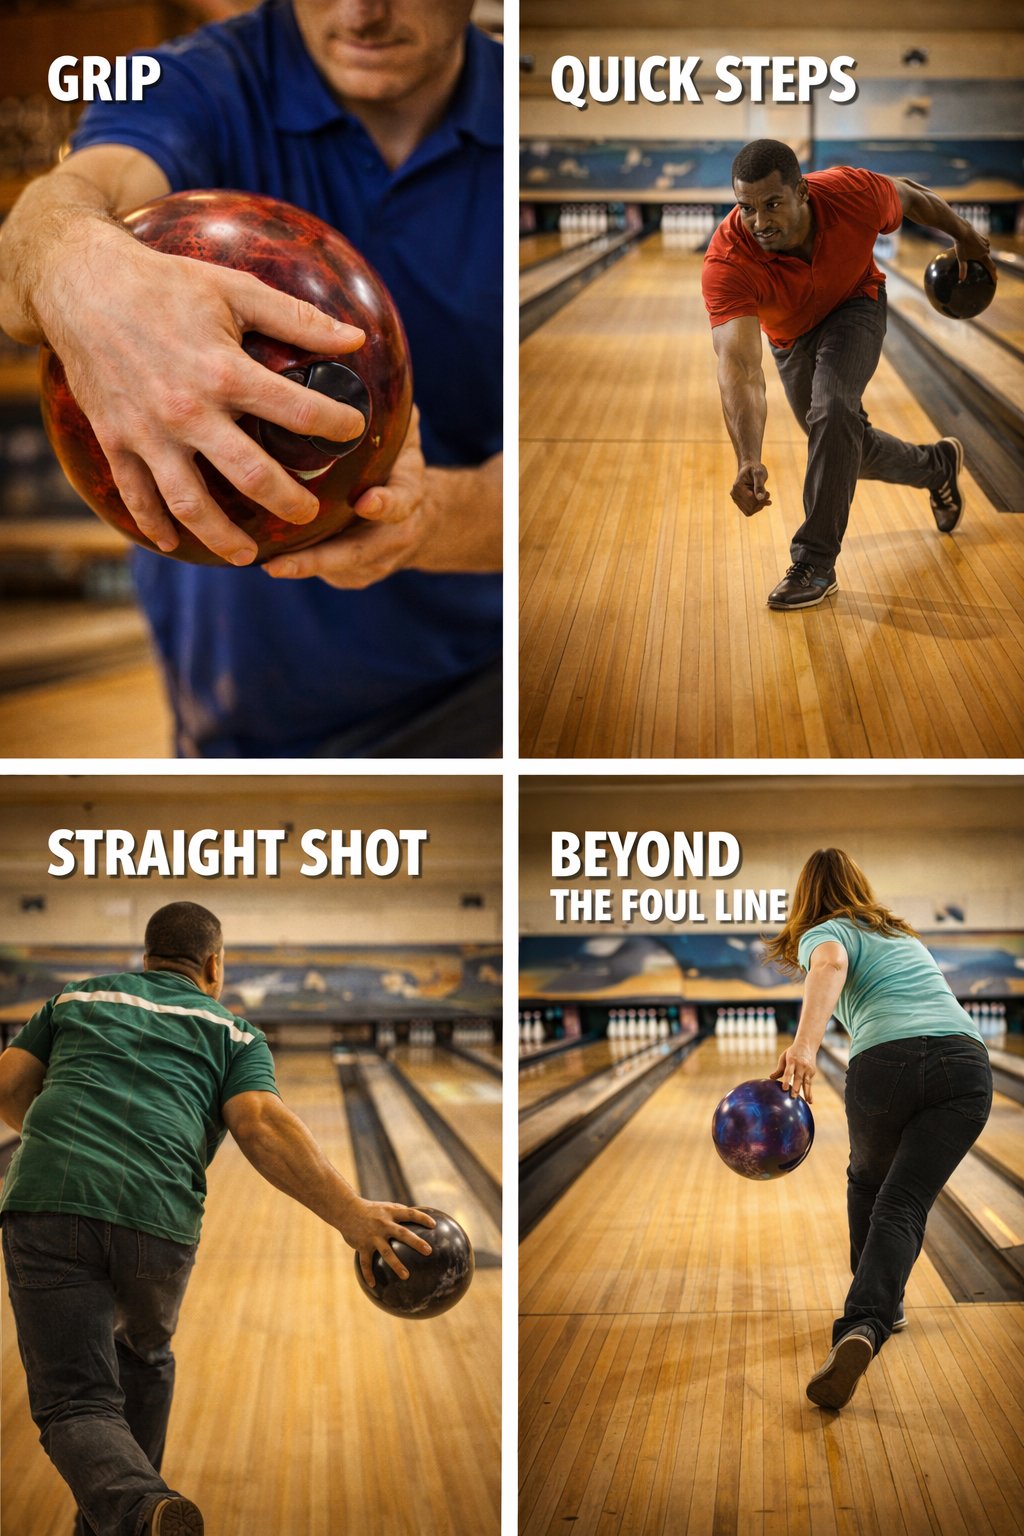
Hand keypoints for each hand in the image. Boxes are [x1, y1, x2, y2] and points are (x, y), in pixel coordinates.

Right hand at [35, 220, 367, 564]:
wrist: (80, 284)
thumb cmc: (164, 283)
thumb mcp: (234, 289)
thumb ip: (297, 319)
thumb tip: (355, 338)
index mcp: (225, 372)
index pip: (298, 413)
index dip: (335, 425)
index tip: (354, 432)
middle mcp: (189, 411)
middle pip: (251, 476)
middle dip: (288, 503)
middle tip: (310, 516)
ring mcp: (149, 432)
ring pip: (191, 503)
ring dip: (223, 536)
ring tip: (249, 555)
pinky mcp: (116, 440)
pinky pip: (136, 495)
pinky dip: (153, 525)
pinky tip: (173, 543)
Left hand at [263, 406, 427, 586]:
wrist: (420, 513)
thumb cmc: (399, 461)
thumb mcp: (403, 431)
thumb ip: (386, 407)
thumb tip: (352, 351)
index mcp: (407, 495)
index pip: (400, 502)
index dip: (385, 504)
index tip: (366, 501)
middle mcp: (393, 534)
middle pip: (357, 553)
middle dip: (319, 559)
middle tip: (281, 562)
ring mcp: (374, 560)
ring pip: (337, 568)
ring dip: (302, 566)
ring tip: (268, 565)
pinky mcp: (353, 575)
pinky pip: (326, 572)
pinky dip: (300, 567)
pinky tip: (265, 561)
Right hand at [341, 1198, 435, 1287]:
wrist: (347, 1210)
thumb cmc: (371, 1210)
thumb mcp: (386, 1207)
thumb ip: (401, 1212)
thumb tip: (419, 1217)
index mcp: (390, 1213)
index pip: (409, 1213)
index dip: (422, 1218)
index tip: (434, 1225)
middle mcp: (383, 1224)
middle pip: (402, 1233)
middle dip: (416, 1242)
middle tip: (429, 1251)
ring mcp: (372, 1236)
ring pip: (386, 1252)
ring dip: (396, 1265)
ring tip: (406, 1276)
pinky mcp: (362, 1245)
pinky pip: (365, 1263)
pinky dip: (368, 1274)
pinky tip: (373, 1285)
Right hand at [730, 461, 771, 516]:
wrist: (750, 469)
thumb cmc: (755, 469)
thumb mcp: (759, 473)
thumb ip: (759, 485)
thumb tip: (760, 498)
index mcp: (737, 486)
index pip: (749, 499)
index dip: (760, 499)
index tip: (768, 493)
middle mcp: (734, 494)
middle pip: (749, 506)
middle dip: (761, 502)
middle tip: (769, 493)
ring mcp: (736, 499)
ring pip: (750, 511)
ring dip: (760, 505)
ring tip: (767, 495)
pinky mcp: (740, 503)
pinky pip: (749, 511)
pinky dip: (758, 507)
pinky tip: (764, 500)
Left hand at [769, 1042, 816, 1102]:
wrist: (807, 1044)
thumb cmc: (792, 1052)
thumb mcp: (784, 1057)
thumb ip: (779, 1069)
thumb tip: (770, 1078)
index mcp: (792, 1061)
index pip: (788, 1072)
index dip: (786, 1080)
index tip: (784, 1088)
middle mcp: (801, 1065)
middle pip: (798, 1078)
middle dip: (796, 1088)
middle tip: (793, 1097)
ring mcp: (807, 1069)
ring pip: (807, 1082)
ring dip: (806, 1092)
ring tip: (806, 1101)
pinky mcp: (812, 1072)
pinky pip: (810, 1083)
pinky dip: (810, 1092)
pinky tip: (809, 1100)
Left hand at [952, 225, 996, 283]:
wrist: (963, 231)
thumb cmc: (961, 246)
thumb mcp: (961, 259)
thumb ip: (963, 269)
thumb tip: (961, 280)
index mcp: (982, 256)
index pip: (990, 267)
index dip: (993, 274)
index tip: (996, 280)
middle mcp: (986, 250)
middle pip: (987, 259)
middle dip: (985, 263)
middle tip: (983, 268)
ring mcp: (986, 243)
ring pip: (985, 252)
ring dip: (982, 255)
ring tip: (975, 256)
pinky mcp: (984, 238)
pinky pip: (984, 245)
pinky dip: (981, 247)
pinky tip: (975, 247)